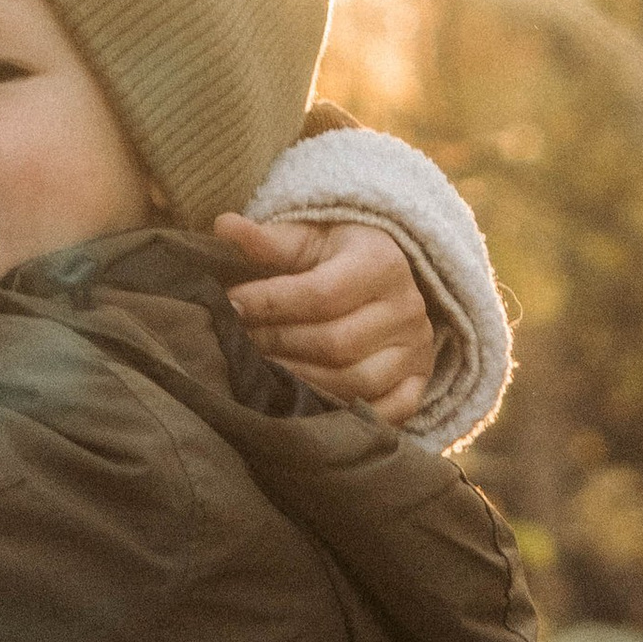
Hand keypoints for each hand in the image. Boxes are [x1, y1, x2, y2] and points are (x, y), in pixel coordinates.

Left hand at [215, 215, 436, 425]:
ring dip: (300, 381)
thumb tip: (224, 226)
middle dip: (279, 345)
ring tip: (262, 371)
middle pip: (336, 342)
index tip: (231, 306)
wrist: (380, 278)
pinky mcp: (418, 383)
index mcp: (381, 262)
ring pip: (355, 382)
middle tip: (239, 343)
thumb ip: (267, 240)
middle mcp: (407, 307)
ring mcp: (417, 350)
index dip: (270, 303)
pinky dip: (344, 415)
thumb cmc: (333, 258)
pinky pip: (386, 413)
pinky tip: (304, 404)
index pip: (322, 292)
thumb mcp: (305, 240)